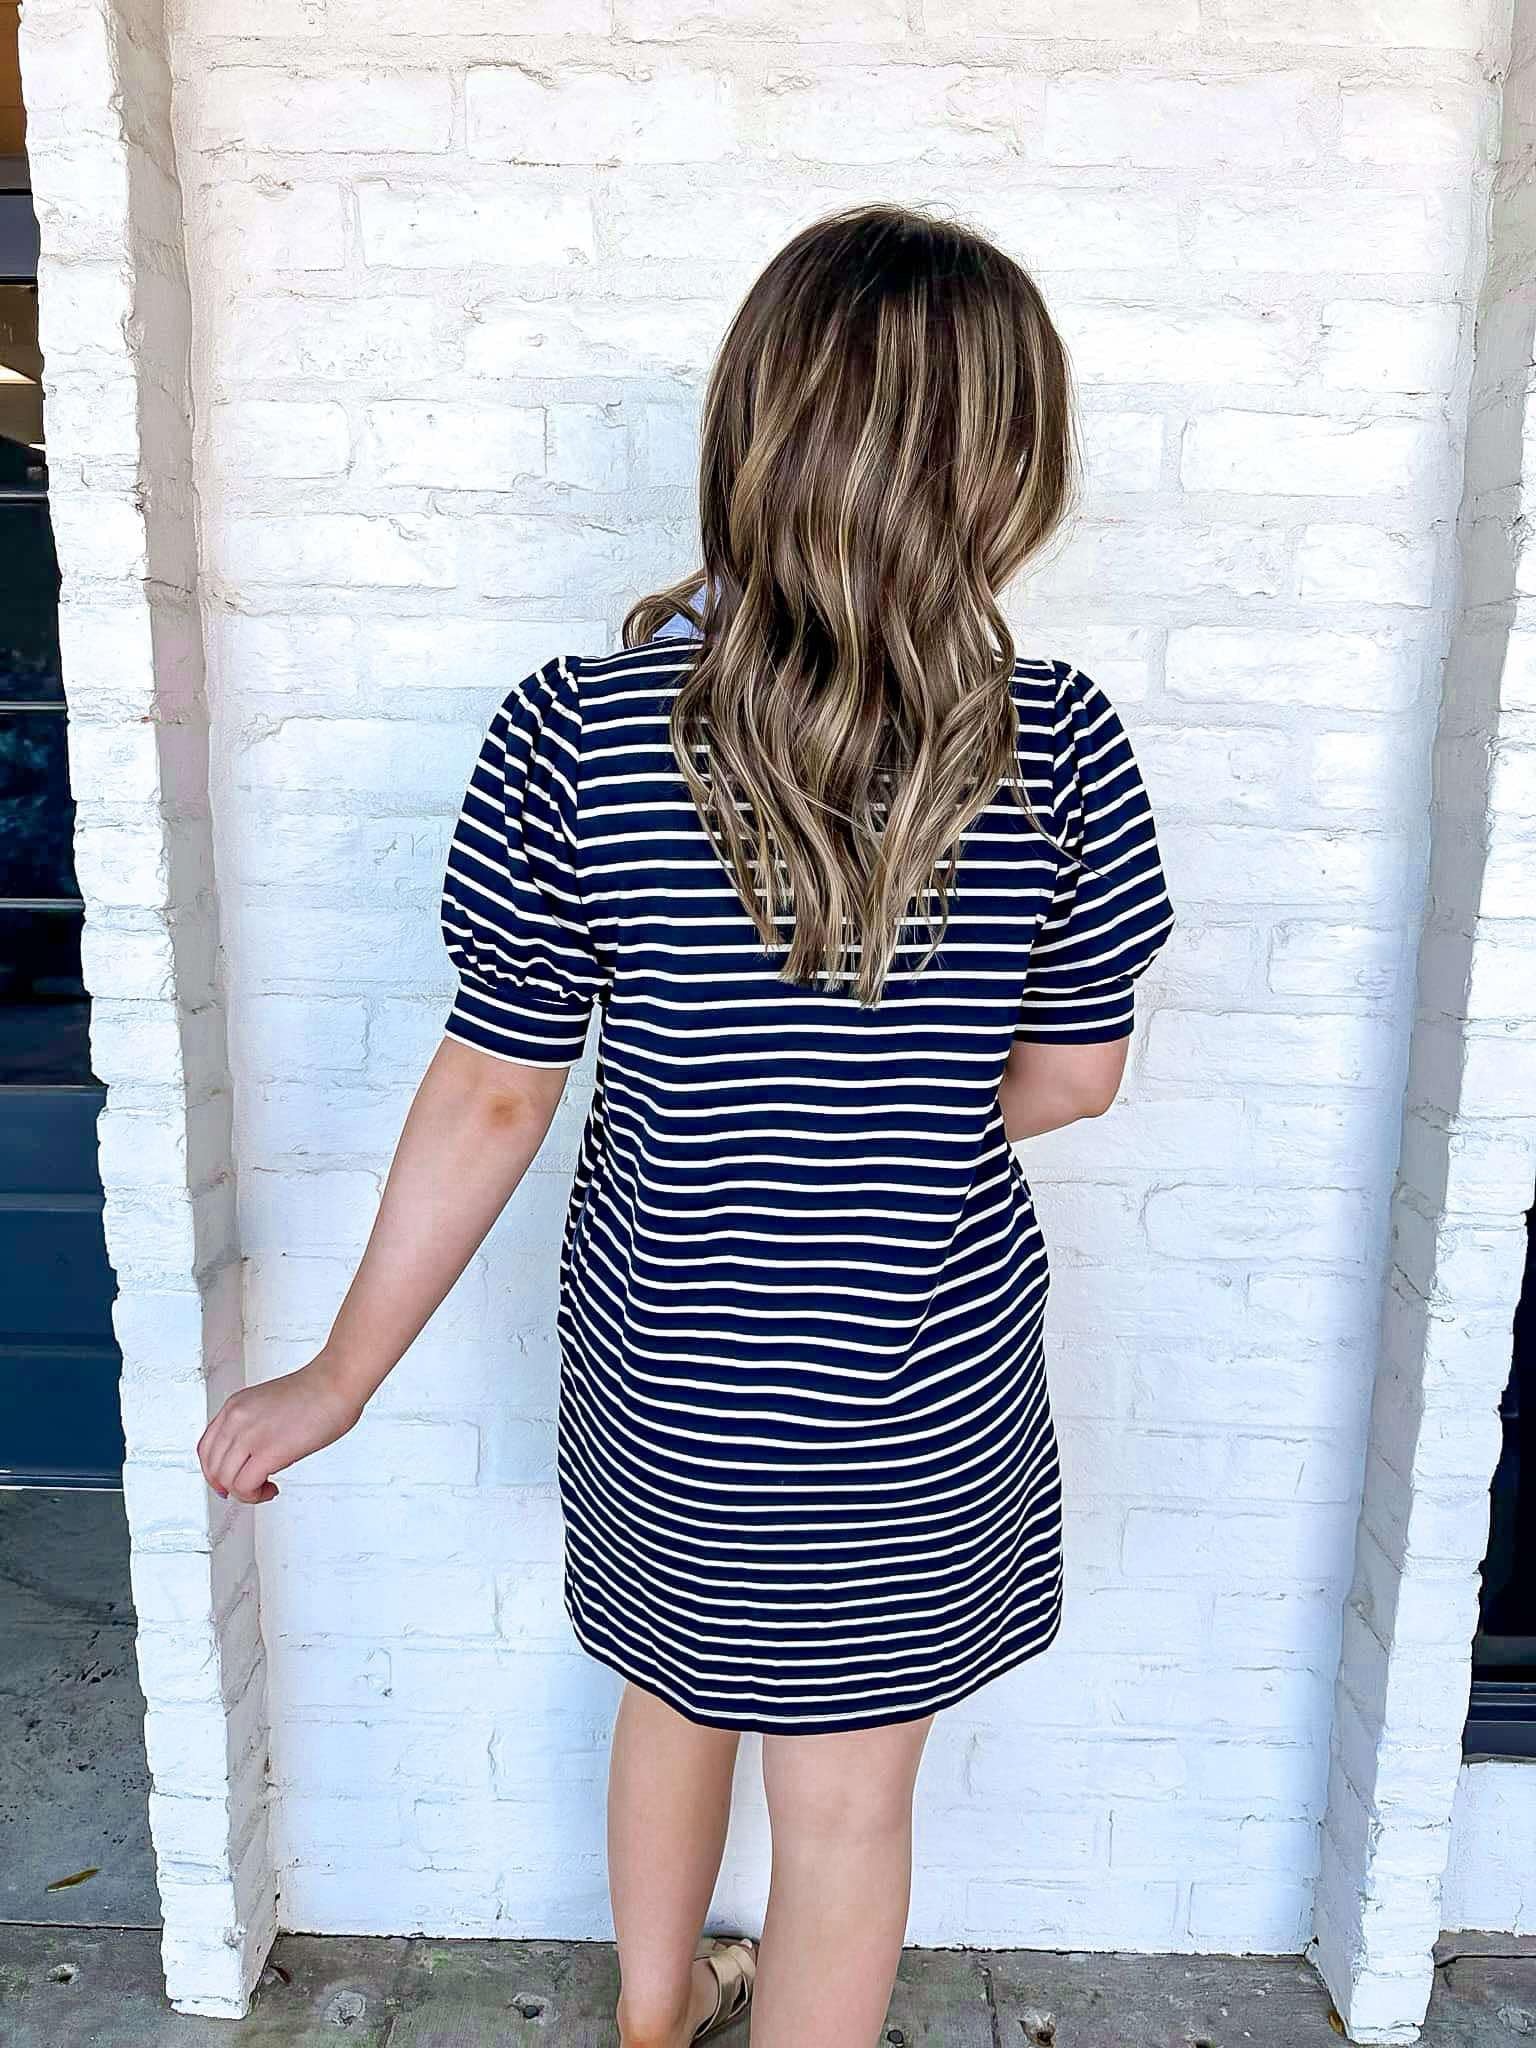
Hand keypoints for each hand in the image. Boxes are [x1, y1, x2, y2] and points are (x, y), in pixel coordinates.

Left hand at [197, 1356, 365, 1505]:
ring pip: (226, 1480)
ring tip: (265, 1488)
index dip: (214, 1471)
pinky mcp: (267, 1451)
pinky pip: (244, 1486)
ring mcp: (249, 1435)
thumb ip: (253, 1425)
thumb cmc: (317, 1392)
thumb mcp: (268, 1403)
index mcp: (235, 1406)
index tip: (225, 1481)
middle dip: (228, 1485)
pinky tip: (271, 1489)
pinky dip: (255, 1496)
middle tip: (249, 1489)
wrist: (337, 1383)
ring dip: (244, 1493)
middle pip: (212, 1466)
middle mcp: (236, 1419)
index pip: (206, 1447)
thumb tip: (254, 1455)